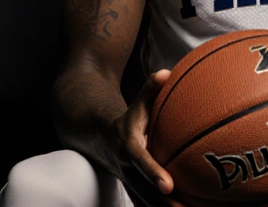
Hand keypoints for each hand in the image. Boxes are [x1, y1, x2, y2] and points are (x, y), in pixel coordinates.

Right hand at [112, 69, 185, 206]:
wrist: (99, 137)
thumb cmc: (128, 119)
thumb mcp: (136, 102)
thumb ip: (151, 88)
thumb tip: (166, 72)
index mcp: (129, 147)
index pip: (141, 162)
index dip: (153, 174)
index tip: (168, 186)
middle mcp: (127, 169)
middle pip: (145, 192)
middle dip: (164, 205)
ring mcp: (130, 182)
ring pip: (146, 203)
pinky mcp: (134, 190)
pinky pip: (147, 205)